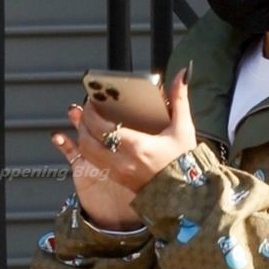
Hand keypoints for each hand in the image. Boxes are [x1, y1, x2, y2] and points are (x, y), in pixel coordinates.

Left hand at [50, 67, 197, 222]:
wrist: (186, 195)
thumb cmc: (184, 162)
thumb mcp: (183, 128)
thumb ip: (180, 99)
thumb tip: (183, 73)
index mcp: (138, 147)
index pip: (103, 128)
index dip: (91, 113)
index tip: (92, 102)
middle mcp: (124, 162)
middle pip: (89, 141)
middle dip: (83, 124)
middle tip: (86, 111)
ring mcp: (119, 173)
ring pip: (88, 155)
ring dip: (83, 137)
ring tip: (87, 124)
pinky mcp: (118, 180)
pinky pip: (94, 164)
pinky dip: (89, 150)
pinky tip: (94, 139)